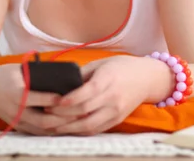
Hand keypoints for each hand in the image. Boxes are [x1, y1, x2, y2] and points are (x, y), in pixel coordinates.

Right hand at [0, 64, 78, 135]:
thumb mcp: (19, 69)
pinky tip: (65, 127)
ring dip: (60, 127)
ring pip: (41, 130)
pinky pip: (37, 132)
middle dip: (62, 119)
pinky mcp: (17, 126)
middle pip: (42, 120)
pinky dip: (51, 131)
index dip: (54, 100)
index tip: (70, 98)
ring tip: (77, 121)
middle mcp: (15, 110)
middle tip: (80, 113)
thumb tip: (63, 76)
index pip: (38, 99)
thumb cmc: (4, 75)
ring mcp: (16, 121)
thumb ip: (37, 74)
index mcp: (16, 93)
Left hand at [47, 56, 161, 135]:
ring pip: (88, 125)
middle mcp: (113, 97)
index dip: (69, 99)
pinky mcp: (116, 120)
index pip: (87, 92)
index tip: (53, 102)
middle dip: (62, 115)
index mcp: (108, 79)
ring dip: (68, 127)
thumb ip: (82, 74)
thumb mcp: (101, 63)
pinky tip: (66, 128)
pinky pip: (95, 129)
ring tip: (51, 125)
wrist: (148, 78)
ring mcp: (116, 111)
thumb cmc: (122, 67)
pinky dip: (79, 131)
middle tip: (45, 113)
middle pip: (84, 111)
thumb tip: (60, 84)